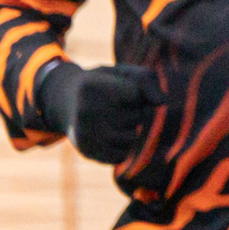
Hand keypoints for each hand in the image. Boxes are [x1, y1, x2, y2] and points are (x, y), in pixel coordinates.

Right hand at [37, 62, 157, 164]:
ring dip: (131, 130)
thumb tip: (161, 102)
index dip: (137, 93)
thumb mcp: (124, 73)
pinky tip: (113, 135)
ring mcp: (83, 133)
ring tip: (116, 120)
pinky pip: (120, 156)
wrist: (67, 101)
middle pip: (137, 117)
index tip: (122, 89)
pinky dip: (123, 147)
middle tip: (116, 105)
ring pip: (131, 138)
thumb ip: (147, 80)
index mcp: (92, 86)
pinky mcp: (86, 151)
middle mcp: (84, 111)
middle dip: (135, 111)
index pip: (136, 95)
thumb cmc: (105, 85)